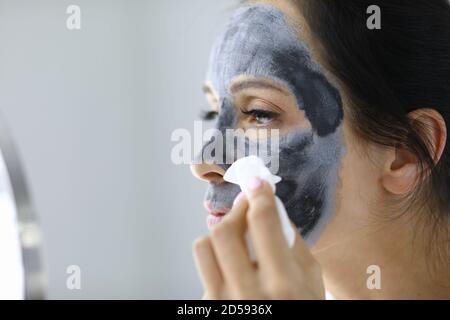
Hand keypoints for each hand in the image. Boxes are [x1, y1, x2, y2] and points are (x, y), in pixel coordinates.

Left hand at [193, 178, 324, 299]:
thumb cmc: (302, 312)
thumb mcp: (312, 282)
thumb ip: (293, 245)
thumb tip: (273, 211)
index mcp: (283, 285)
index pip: (264, 223)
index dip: (259, 195)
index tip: (257, 182)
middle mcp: (249, 294)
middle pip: (225, 231)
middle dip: (236, 210)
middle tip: (246, 205)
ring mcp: (223, 303)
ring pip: (204, 247)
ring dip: (219, 232)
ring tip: (236, 233)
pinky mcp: (208, 307)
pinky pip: (204, 269)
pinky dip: (216, 256)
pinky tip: (232, 260)